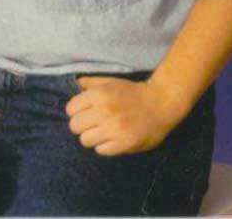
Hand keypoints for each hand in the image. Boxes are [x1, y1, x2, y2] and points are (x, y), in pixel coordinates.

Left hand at [65, 76, 182, 155]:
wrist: (161, 102)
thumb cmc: (132, 92)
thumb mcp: (109, 82)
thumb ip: (89, 83)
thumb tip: (73, 85)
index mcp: (98, 95)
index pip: (70, 110)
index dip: (75, 112)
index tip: (84, 112)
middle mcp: (105, 112)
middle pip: (74, 126)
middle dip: (81, 125)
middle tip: (92, 124)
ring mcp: (115, 129)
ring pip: (85, 140)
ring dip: (91, 137)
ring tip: (101, 133)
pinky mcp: (126, 144)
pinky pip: (101, 150)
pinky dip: (104, 146)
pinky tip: (112, 139)